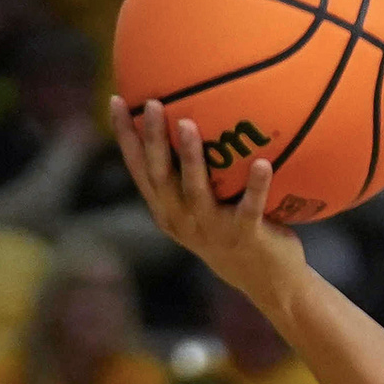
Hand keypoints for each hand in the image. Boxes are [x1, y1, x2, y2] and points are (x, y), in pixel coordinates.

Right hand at [113, 98, 310, 298]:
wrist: (268, 284)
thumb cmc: (236, 233)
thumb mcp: (207, 207)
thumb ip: (196, 173)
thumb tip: (197, 116)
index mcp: (167, 211)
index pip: (139, 169)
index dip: (125, 136)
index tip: (115, 100)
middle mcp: (183, 221)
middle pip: (159, 176)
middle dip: (152, 139)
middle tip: (152, 104)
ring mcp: (212, 231)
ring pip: (195, 190)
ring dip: (191, 157)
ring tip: (188, 124)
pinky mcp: (244, 238)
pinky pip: (249, 208)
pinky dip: (255, 186)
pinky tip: (263, 163)